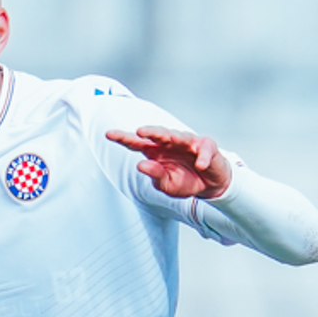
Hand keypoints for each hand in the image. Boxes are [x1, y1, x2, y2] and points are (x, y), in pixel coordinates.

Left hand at [106, 126, 233, 200]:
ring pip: (180, 136)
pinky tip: (200, 165)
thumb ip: (155, 175)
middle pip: (157, 134)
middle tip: (139, 132)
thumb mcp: (167, 185)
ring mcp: (188, 142)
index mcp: (155, 152)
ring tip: (169, 138)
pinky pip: (204, 149)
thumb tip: (141, 165)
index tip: (108, 134)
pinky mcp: (207, 146)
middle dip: (149, 131)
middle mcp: (169, 143)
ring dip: (174, 137)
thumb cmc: (185, 181)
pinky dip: (202, 157)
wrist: (209, 185)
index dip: (123, 138)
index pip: (136, 143)